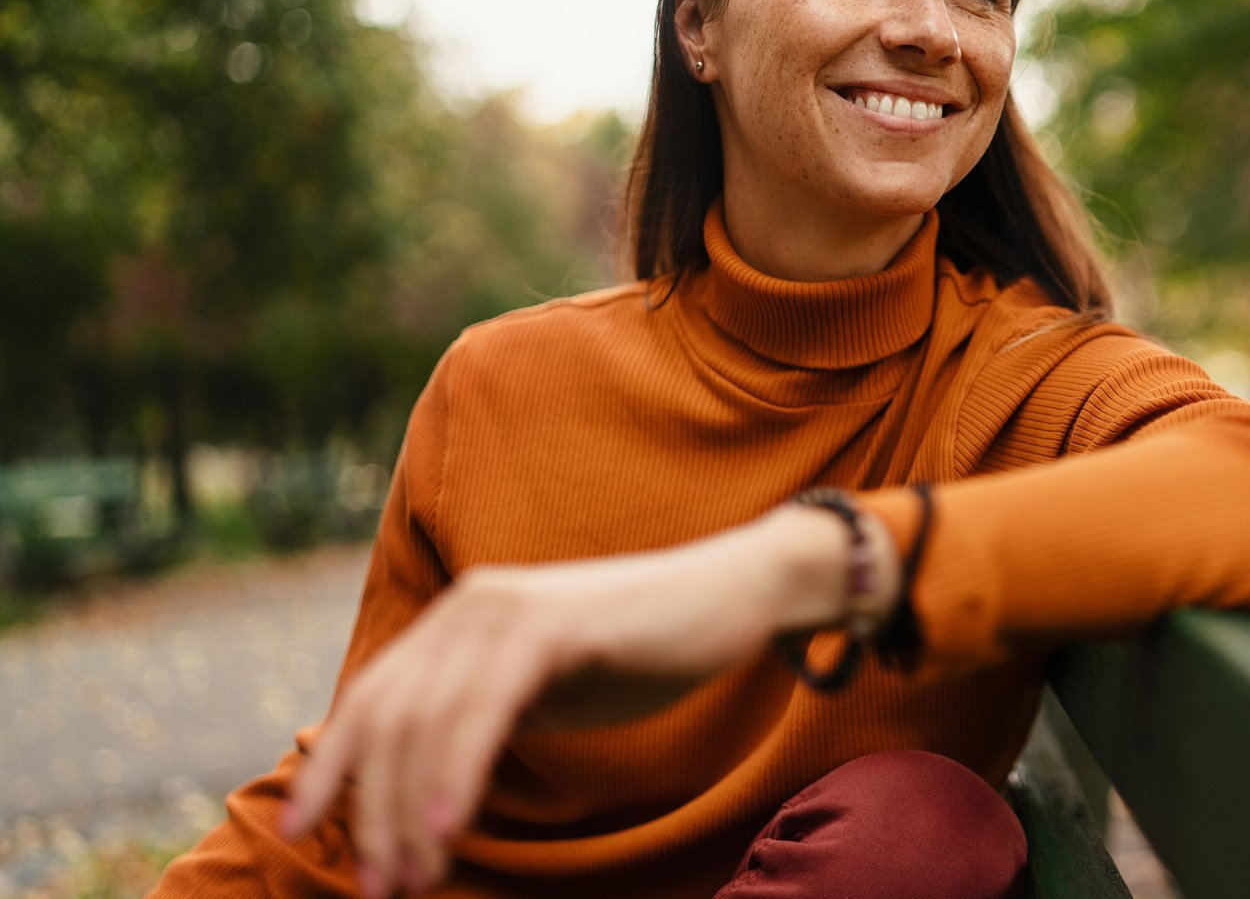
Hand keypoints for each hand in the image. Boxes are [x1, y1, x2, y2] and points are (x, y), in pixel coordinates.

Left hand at [276, 505, 892, 896]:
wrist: (730, 597)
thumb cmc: (639, 652)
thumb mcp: (541, 689)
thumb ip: (481, 718)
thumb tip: (415, 791)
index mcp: (457, 619)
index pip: (368, 699)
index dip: (329, 771)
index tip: (300, 836)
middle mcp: (467, 606)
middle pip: (386, 720)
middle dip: (370, 813)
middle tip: (381, 887)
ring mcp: (507, 610)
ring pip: (425, 721)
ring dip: (408, 811)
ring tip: (416, 878)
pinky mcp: (551, 625)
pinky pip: (483, 709)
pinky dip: (456, 773)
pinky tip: (450, 827)